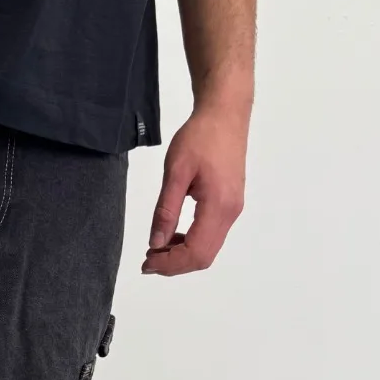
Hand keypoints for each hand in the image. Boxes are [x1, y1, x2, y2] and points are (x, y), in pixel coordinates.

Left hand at [142, 104, 248, 275]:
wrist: (225, 114)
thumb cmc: (200, 136)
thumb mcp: (175, 172)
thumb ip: (165, 210)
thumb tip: (156, 243)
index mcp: (218, 205)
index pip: (195, 251)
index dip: (169, 264)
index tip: (146, 262)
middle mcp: (230, 212)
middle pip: (204, 257)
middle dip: (175, 264)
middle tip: (148, 260)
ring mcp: (233, 209)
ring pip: (209, 249)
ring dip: (182, 255)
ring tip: (157, 249)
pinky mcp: (231, 204)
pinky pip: (212, 235)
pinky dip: (191, 243)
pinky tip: (173, 235)